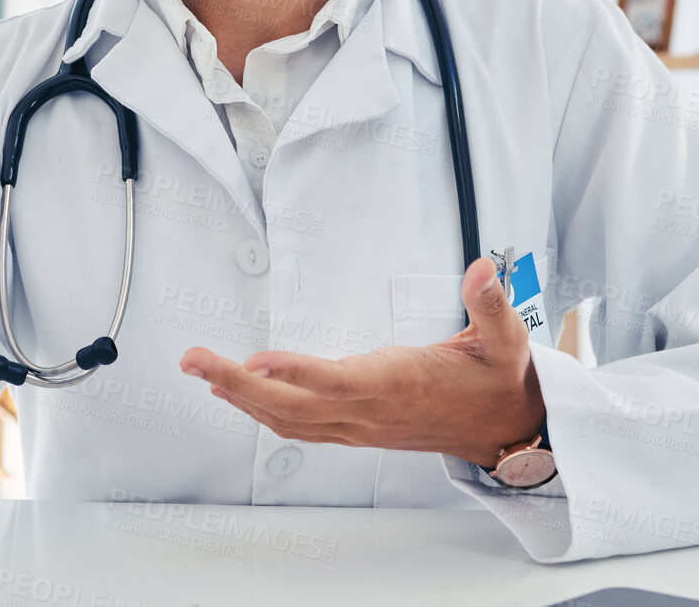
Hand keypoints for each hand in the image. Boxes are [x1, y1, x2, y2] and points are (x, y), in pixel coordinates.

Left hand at [181, 256, 544, 469]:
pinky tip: (236, 393)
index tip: (255, 357)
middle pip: (293, 406)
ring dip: (240, 398)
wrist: (503, 430)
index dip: (296, 373)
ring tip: (200, 370)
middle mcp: (370, 411)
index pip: (338, 381)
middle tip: (192, 359)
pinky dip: (261, 411)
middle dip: (237, 383)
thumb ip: (490, 302)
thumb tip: (483, 268)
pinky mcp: (355, 429)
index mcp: (400, 383)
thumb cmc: (496, 382)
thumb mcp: (505, 339)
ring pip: (288, 421)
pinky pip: (299, 426)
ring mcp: (359, 425)